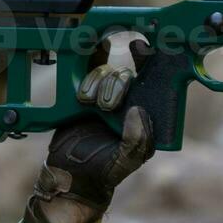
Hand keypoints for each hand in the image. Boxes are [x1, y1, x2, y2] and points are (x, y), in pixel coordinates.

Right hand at [34, 39, 154, 214]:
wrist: (72, 176)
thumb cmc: (107, 171)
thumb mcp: (128, 159)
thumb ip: (137, 140)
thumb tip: (139, 111)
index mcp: (142, 112)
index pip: (150, 81)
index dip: (148, 60)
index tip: (141, 46)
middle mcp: (124, 102)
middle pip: (123, 74)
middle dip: (116, 83)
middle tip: (107, 106)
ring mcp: (100, 98)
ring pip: (102, 73)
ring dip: (96, 83)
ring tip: (89, 105)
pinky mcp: (77, 97)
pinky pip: (81, 75)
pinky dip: (82, 72)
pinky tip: (82, 74)